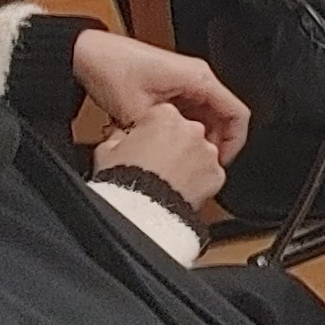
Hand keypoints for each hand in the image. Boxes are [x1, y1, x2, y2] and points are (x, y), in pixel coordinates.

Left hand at [70, 28, 248, 163]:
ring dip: (197, 135)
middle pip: (223, 116)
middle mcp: (197, 77)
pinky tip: (168, 139)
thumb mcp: (139, 112)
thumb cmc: (111, 69)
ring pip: (207, 115)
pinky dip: (184, 127)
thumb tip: (181, 155)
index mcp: (199, 78)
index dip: (234, 143)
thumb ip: (167, 136)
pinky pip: (190, 110)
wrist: (88, 53)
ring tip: (181, 153)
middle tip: (199, 162)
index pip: (237, 114)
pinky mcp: (173, 84)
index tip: (221, 161)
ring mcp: (186, 80)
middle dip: (213, 142)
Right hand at [92, 103, 226, 210]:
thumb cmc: (123, 179)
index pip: (162, 115)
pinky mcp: (217, 174)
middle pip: (185, 133)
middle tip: (156, 165)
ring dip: (188, 163)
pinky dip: (199, 182)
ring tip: (168, 180)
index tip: (144, 144)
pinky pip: (210, 175)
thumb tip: (119, 136)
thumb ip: (117, 136)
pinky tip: (180, 190)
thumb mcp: (106, 150)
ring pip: (200, 153)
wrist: (141, 209)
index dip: (150, 132)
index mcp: (165, 115)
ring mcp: (208, 152)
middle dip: (173, 146)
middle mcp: (192, 129)